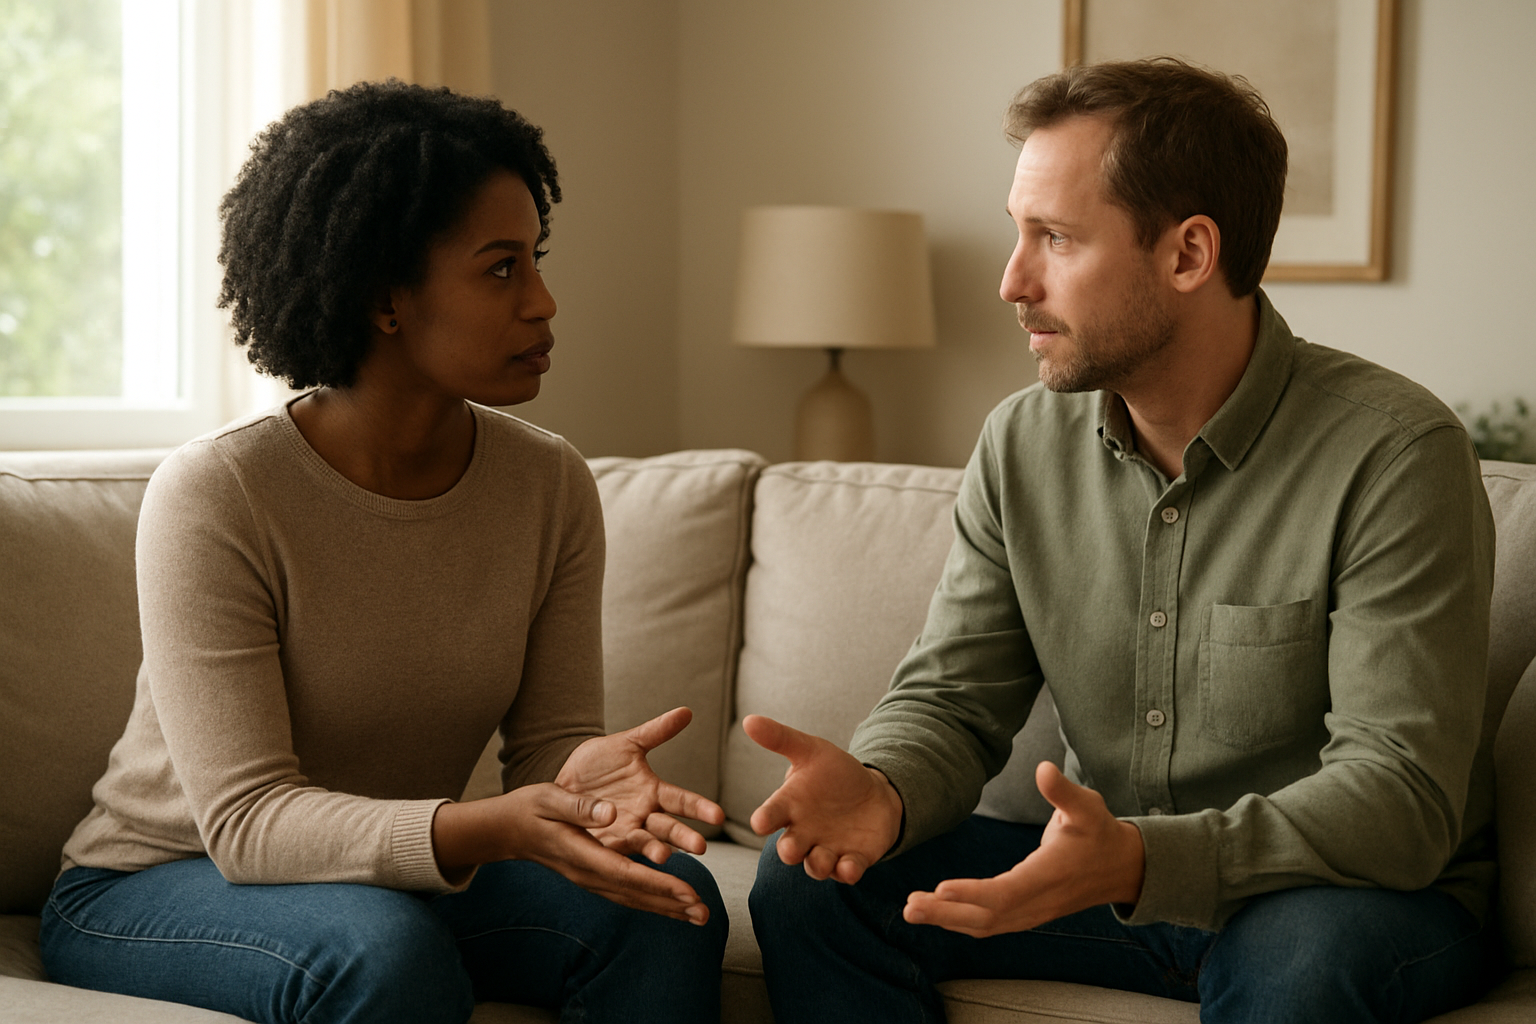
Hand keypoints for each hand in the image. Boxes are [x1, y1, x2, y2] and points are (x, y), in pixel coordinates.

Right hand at [432, 783, 709, 923]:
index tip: (687, 891)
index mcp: (581, 855)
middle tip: (702, 912)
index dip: (659, 884)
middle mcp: (587, 874)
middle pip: (634, 893)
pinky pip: (626, 893)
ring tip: (697, 916)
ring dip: (665, 908)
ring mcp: (589, 879)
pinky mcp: (592, 876)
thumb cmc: (530, 808)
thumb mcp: (550, 798)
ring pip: (632, 898)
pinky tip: (672, 905)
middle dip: (670, 903)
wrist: (508, 829)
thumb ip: (579, 806)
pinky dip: (651, 900)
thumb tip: (611, 813)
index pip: (627, 874)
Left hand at [555, 706, 724, 864]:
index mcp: (653, 792)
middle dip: (684, 837)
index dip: (699, 808)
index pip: (682, 800)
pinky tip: (629, 865)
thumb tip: (687, 711)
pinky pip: (615, 851)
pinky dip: (623, 858)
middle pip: (668, 828)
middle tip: (700, 847)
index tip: (718, 816)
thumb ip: (656, 731)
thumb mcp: (626, 743)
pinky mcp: (603, 843)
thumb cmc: (597, 762)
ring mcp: (625, 831)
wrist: (562, 779)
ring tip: (663, 857)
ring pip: (645, 843)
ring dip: (655, 850)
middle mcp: (644, 816)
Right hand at [744, 714, 903, 883]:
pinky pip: (847, 871)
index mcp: (790, 807)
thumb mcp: (811, 751)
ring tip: (822, 859)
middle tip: (791, 848)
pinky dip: (847, 871)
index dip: (765, 820)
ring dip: (817, 865)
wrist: (873, 793)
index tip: (760, 822)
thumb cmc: (834, 773)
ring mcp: (828, 849)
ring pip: (816, 865)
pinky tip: (850, 867)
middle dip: (789, 851)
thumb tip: (748, 719)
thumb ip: (781, 739)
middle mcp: (804, 833)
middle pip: (789, 849)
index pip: (771, 815)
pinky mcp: (853, 860)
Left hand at [902, 761, 1144, 936]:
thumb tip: (1044, 769)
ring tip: (912, 911)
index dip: (973, 893)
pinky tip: (937, 912)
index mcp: (1048, 876)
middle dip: (947, 913)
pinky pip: (991, 924)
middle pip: (987, 917)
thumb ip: (1063, 791)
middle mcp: (1038, 901)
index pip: (1006, 892)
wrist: (1121, 867)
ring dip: (948, 920)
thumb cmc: (1100, 832)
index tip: (941, 888)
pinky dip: (962, 920)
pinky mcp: (1028, 914)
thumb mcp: (1088, 806)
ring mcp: (1033, 913)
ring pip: (986, 925)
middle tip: (910, 907)